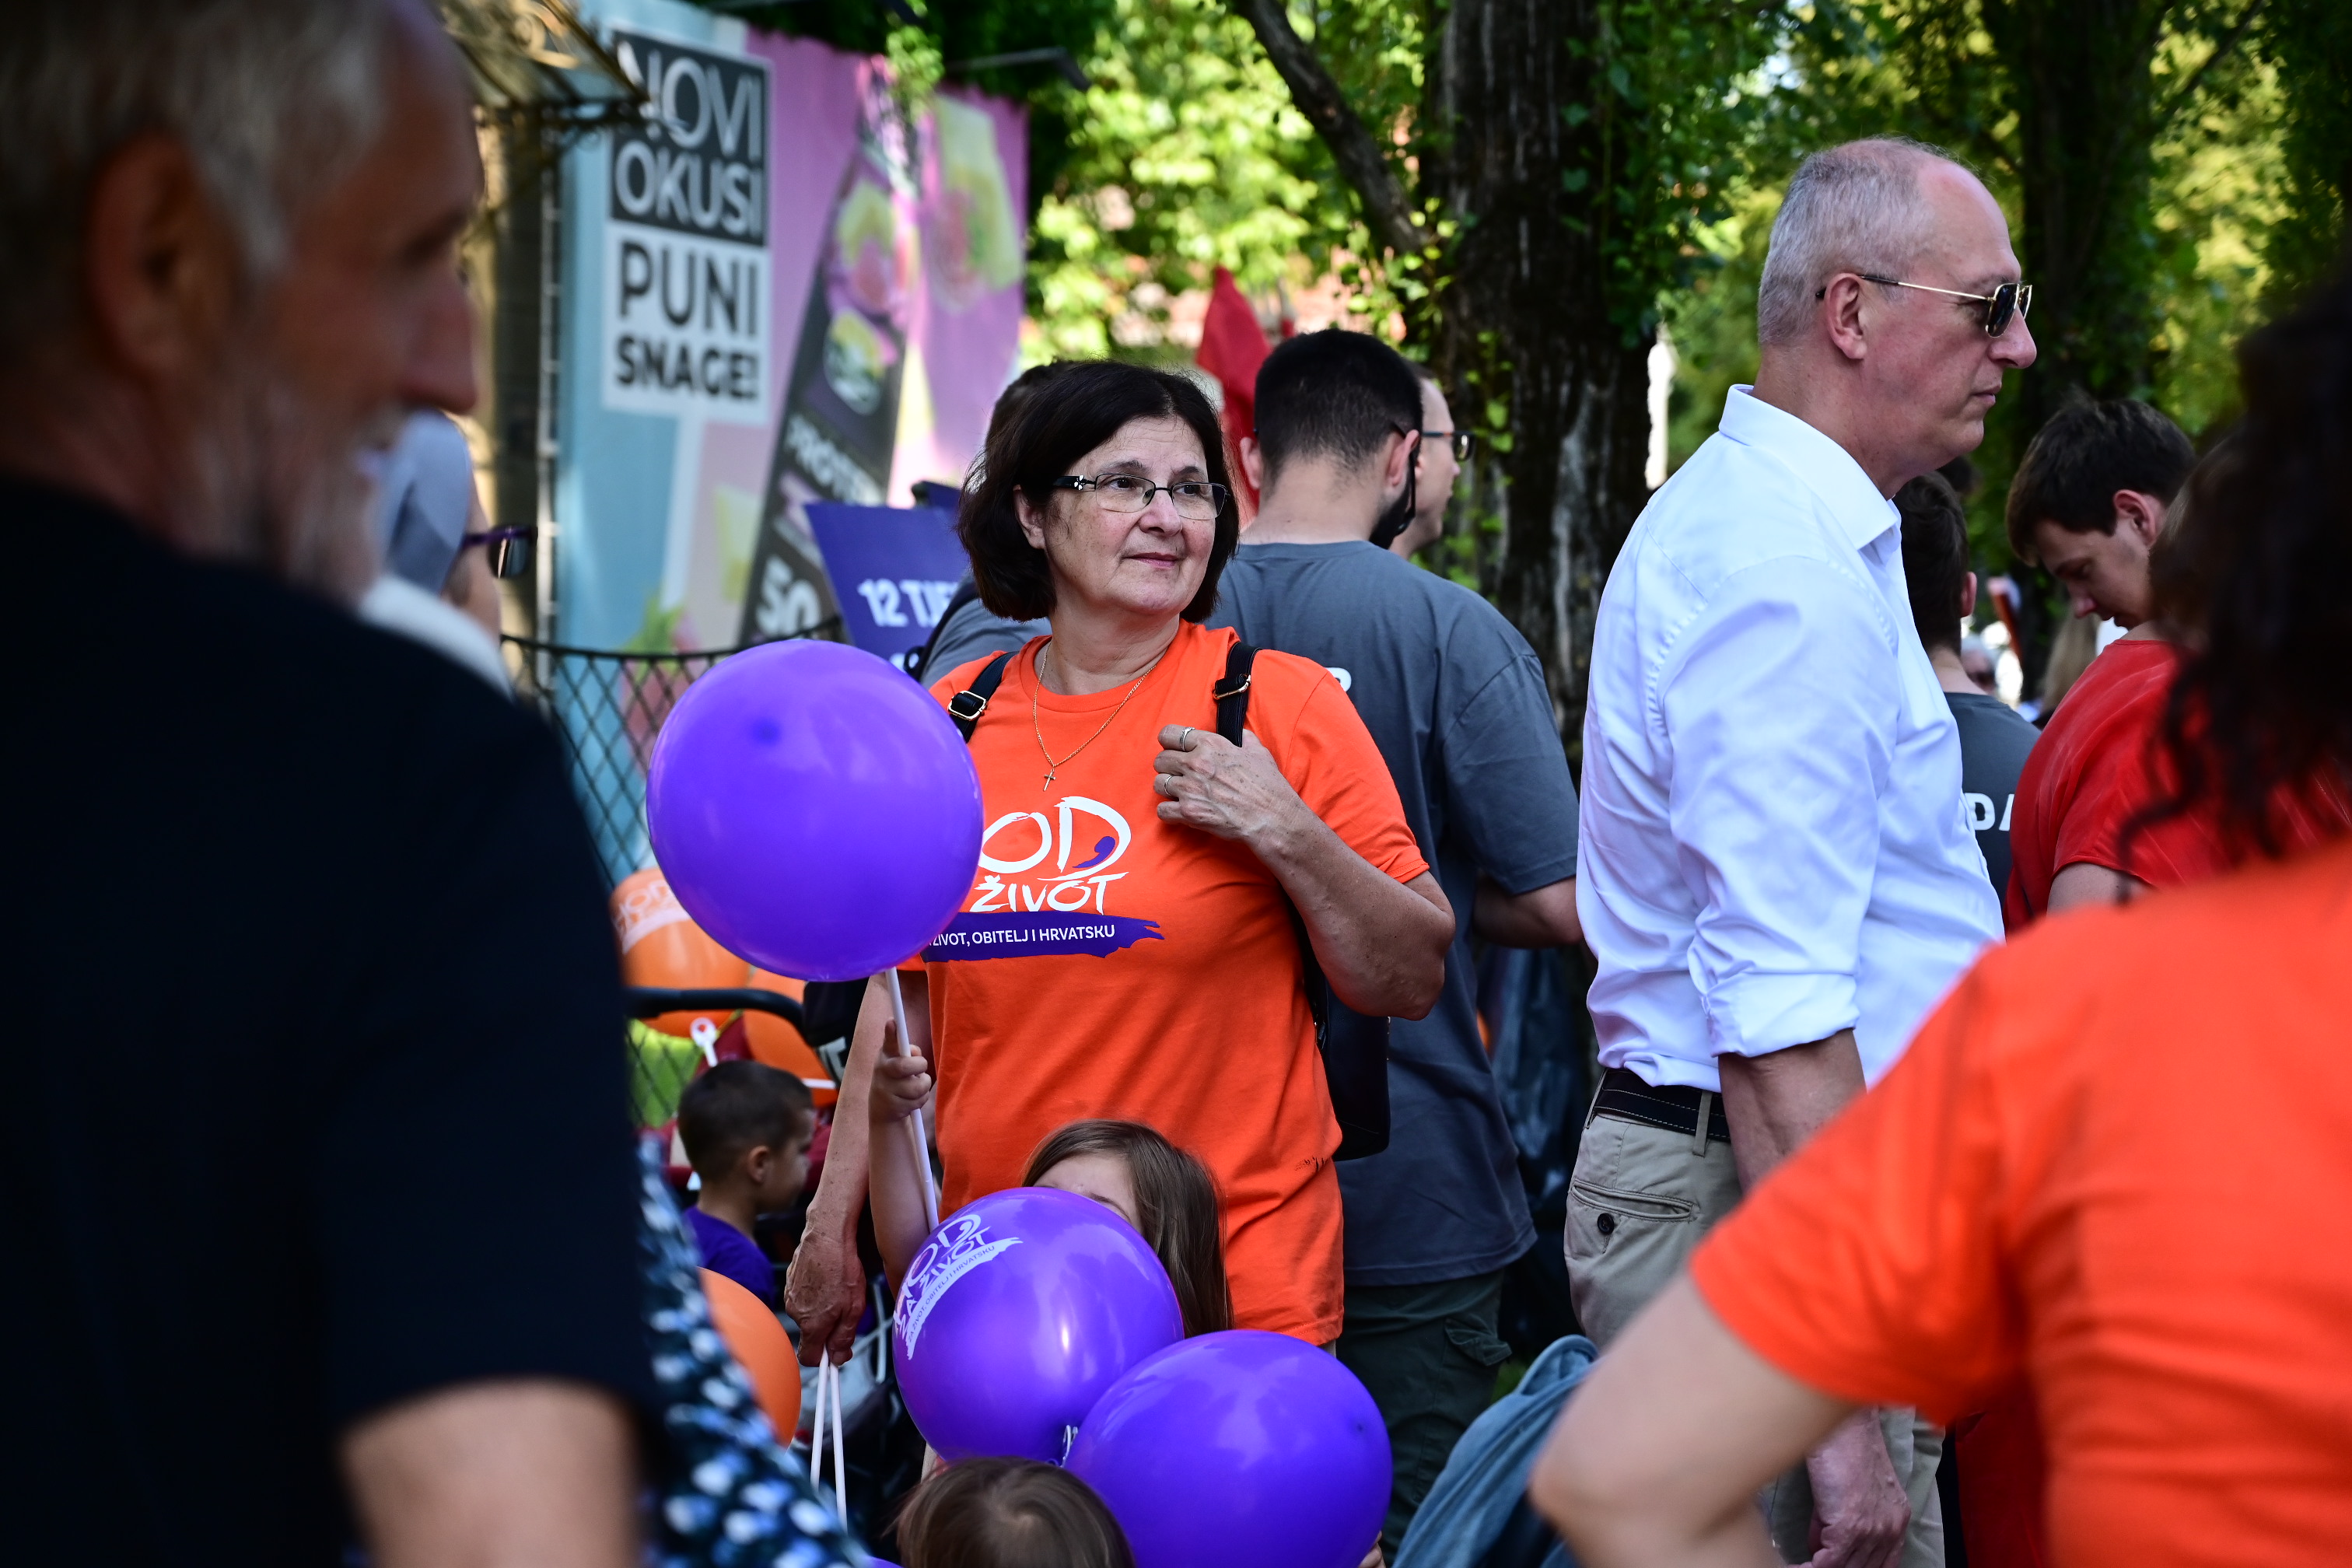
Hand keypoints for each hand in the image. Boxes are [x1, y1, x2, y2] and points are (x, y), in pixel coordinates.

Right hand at [782, 1217, 864, 1367]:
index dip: (824, 1359)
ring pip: (807, 1313)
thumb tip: (838, 1360)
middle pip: (811, 1333)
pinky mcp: (790, 1280)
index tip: (837, 1353)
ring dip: (821, 1308)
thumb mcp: (853, 1308)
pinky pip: (803, 1295)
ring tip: (838, 1288)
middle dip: (827, 1328)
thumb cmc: (842, 1268)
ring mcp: (790, 1295)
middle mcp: (796, 1313)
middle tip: (846, 1309)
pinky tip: (828, 1278)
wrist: (826, 1235)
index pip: (809, 1358)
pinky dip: (815, 1292)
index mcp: (811, 1324)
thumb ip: (844, 1337)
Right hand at [868, 1022, 931, 1125]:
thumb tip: (914, 1053)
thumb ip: (909, 1054)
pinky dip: (920, 1100)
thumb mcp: (899, 1064)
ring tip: (916, 1087)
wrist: (882, 1112)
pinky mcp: (892, 1107)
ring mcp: (885, 1089)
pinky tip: (911, 1101)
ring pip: (917, 1086)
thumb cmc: (897, 1080)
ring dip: (923, 1086)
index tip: (892, 1021)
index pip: (888, 1042)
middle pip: (905, 1066)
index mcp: (885, 1056)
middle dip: (919, 1067)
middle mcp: (882, 1070)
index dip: (891, 1032)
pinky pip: (918, 1100)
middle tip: (921, 1069)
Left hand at [1152, 724, 1302, 844]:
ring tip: (1179, 794)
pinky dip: (1169, 812)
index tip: (1172, 748)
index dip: (1168, 742)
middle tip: (1177, 774)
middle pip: (1160, 760)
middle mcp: (1196, 763)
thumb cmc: (1268, 786)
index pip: (1170, 734)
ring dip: (1167, 789)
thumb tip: (1240, 734)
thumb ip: (1245, 739)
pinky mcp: (1189, 812)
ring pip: (1158, 784)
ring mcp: (1190, 788)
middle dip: (1167, 767)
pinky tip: (1179, 812)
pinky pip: (1162, 810)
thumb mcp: (1259, 753)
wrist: (1272, 818)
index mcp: (1211, 745)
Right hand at [1802, 1412, 1909, 1567]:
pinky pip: (1828, 1564)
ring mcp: (1872, 1530)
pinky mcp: (1849, 1527)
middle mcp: (1890, 1529)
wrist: (1842, 1425)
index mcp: (1897, 1519)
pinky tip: (1795, 1565)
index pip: (1881, 1564)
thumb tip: (1818, 1546)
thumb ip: (1839, 1521)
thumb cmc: (1844, 1445)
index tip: (1829, 1565)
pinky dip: (1808, 1567)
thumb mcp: (1850, 1489)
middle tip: (1811, 1564)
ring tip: (1797, 1566)